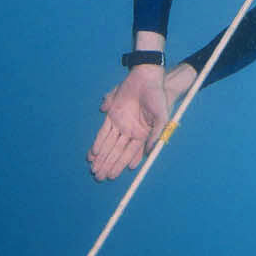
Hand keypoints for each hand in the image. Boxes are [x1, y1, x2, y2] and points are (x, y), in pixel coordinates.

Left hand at [87, 66, 167, 181]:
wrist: (148, 77)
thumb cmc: (157, 97)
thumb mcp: (162, 117)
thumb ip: (155, 135)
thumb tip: (149, 152)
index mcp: (142, 134)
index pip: (130, 153)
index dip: (121, 165)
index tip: (113, 175)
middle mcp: (130, 131)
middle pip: (117, 152)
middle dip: (108, 164)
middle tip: (99, 177)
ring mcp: (120, 123)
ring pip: (108, 144)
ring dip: (101, 157)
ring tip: (94, 170)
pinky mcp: (112, 113)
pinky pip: (103, 132)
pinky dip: (98, 143)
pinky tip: (93, 154)